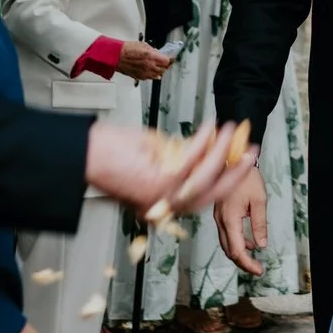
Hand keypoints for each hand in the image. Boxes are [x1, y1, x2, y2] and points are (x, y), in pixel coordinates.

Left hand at [86, 122, 259, 218]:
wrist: (82, 156)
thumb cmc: (107, 157)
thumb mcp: (147, 160)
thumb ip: (172, 160)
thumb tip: (197, 150)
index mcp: (159, 205)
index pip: (200, 196)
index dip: (223, 180)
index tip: (238, 163)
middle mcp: (162, 206)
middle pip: (210, 194)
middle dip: (234, 174)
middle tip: (251, 154)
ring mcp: (160, 197)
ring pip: (205, 177)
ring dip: (222, 152)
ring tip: (232, 130)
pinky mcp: (157, 183)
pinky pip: (190, 160)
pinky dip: (203, 141)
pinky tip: (209, 126)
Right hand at [116, 40, 172, 80]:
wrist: (116, 56)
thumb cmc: (127, 49)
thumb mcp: (143, 45)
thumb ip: (153, 50)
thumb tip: (157, 53)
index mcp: (151, 57)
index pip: (167, 61)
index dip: (170, 59)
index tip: (171, 58)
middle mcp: (149, 66)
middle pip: (164, 69)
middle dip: (166, 65)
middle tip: (167, 62)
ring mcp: (145, 73)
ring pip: (158, 75)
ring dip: (160, 71)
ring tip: (160, 67)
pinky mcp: (140, 76)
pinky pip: (150, 78)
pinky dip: (153, 75)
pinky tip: (153, 72)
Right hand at [214, 164, 268, 275]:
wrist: (232, 159)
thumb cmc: (247, 178)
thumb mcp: (259, 200)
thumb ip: (259, 224)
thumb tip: (261, 245)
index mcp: (229, 219)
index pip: (237, 251)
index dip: (248, 264)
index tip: (259, 270)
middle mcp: (220, 221)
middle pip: (229, 251)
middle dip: (243, 262)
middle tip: (257, 269)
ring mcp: (218, 217)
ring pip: (226, 243)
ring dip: (238, 253)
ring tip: (254, 258)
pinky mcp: (219, 214)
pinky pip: (226, 234)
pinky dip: (236, 242)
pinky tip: (248, 241)